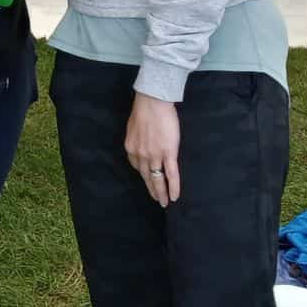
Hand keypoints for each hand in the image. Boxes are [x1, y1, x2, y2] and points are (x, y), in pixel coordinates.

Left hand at [124, 92, 180, 206]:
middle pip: (147, 177)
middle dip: (152, 190)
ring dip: (162, 193)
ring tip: (165, 202)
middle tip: (158, 201)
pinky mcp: (168, 154)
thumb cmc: (143, 111)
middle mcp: (141, 156)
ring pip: (158, 179)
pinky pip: (171, 175)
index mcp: (131, 150)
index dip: (144, 175)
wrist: (152, 103)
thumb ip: (137, 139)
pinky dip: (174, 187)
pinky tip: (175, 196)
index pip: (137, 167)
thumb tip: (141, 143)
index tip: (149, 181)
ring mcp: (155, 156)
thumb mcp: (133, 128)